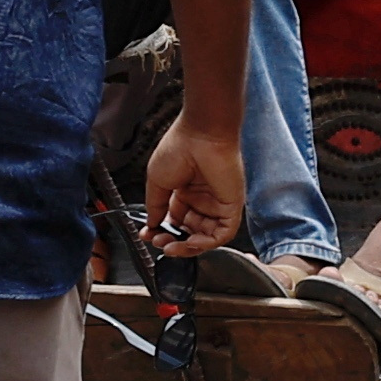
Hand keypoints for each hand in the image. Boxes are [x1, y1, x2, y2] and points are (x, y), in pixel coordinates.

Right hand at [140, 117, 242, 260]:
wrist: (201, 134)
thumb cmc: (179, 148)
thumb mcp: (157, 181)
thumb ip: (155, 206)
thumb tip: (151, 224)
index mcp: (185, 191)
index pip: (175, 220)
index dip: (162, 231)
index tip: (149, 236)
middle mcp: (202, 199)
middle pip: (190, 232)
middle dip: (173, 241)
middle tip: (160, 243)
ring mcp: (217, 203)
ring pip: (206, 237)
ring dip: (189, 247)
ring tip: (173, 246)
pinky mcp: (231, 206)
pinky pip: (223, 233)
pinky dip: (207, 243)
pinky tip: (191, 242)